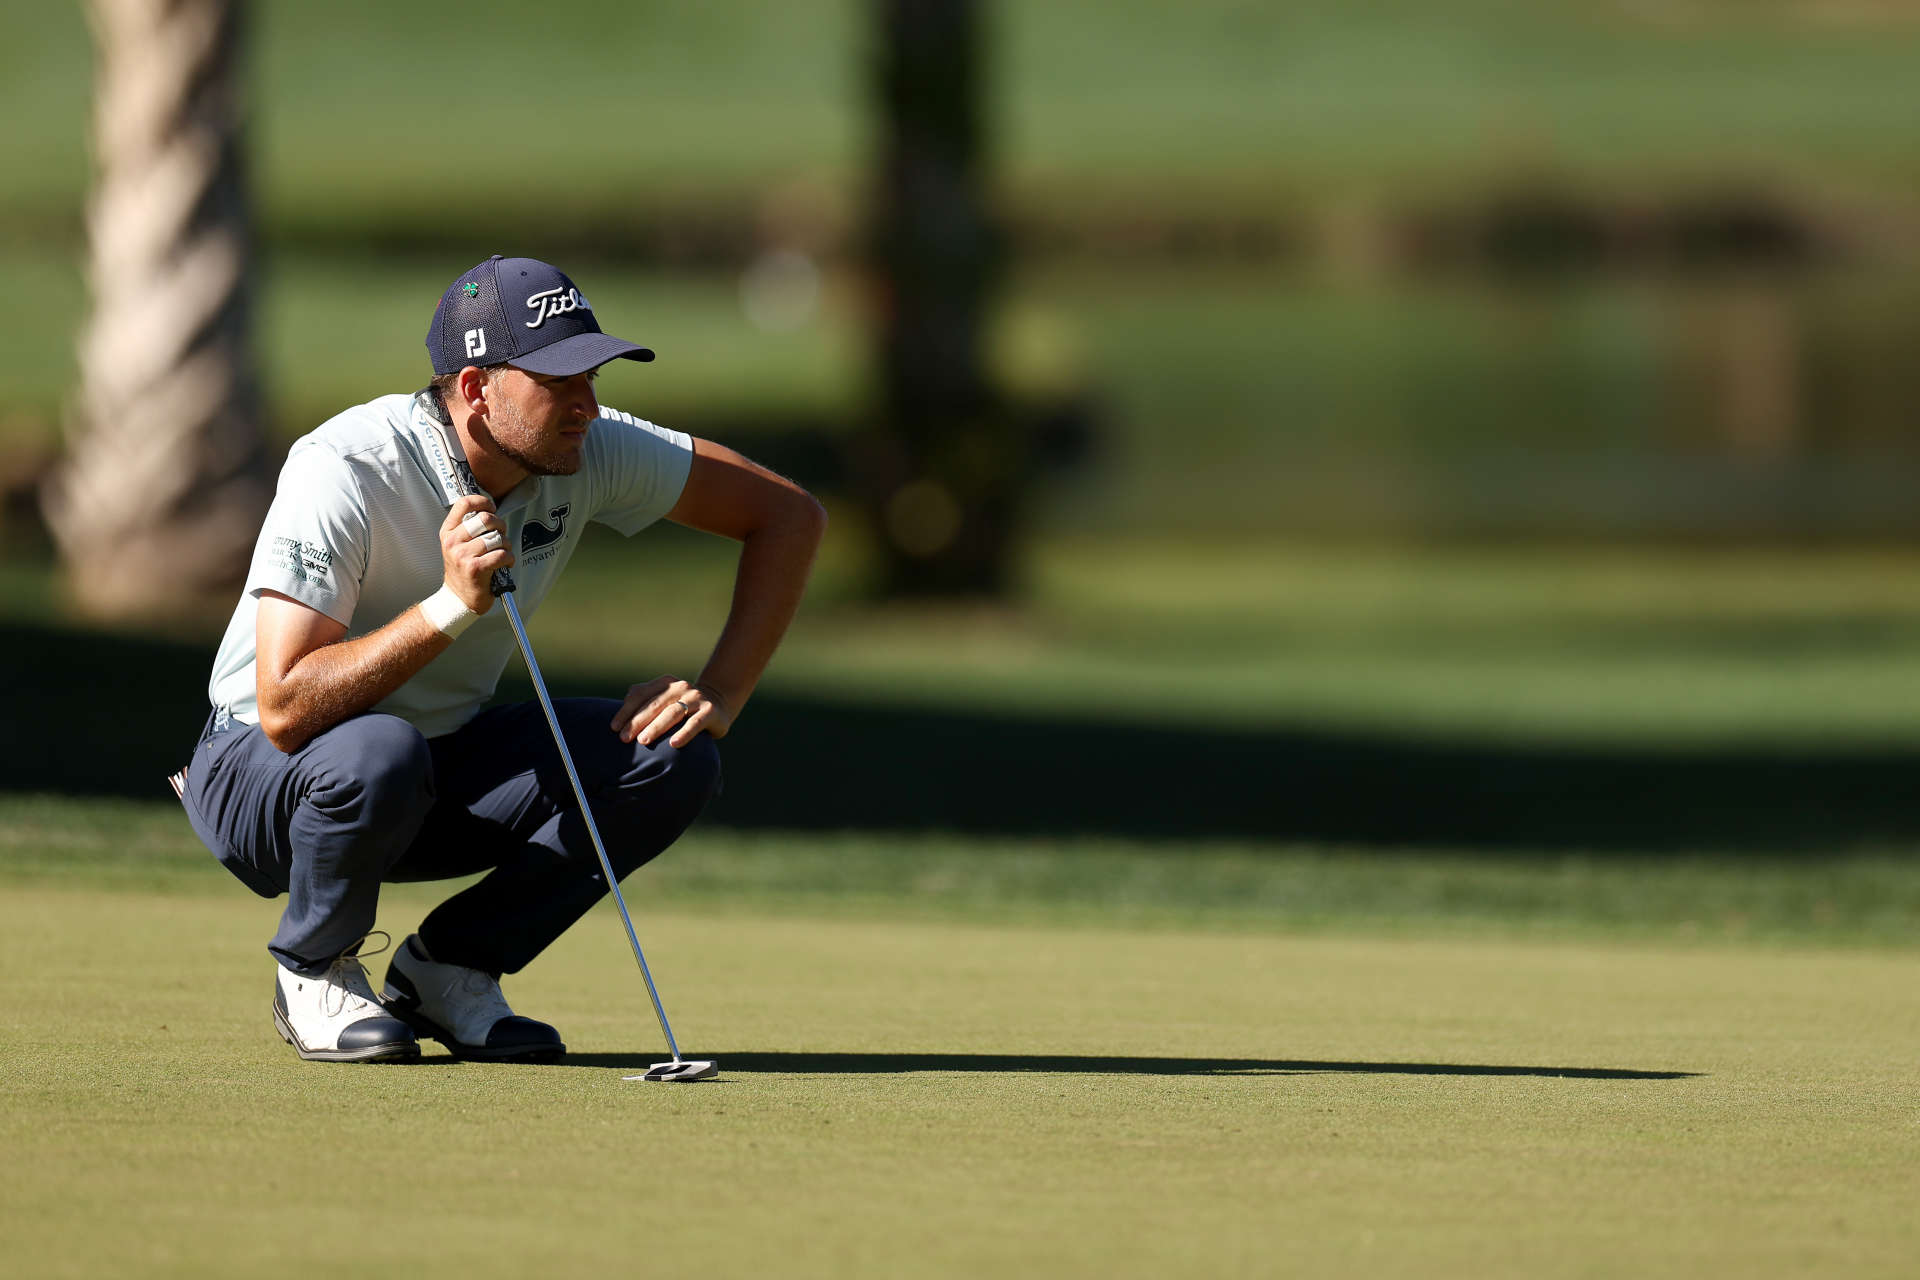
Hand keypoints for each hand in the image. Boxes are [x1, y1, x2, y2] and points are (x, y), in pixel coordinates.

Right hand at [439, 495, 513, 612]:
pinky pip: (501, 554)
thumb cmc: (464, 570)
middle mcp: (452, 541)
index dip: (483, 502)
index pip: (464, 503)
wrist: (458, 598)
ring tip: (503, 553)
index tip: (492, 508)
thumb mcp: (458, 545)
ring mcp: (462, 555)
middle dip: (501, 525)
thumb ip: (470, 528)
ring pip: (496, 538)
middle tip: (502, 536)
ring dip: (506, 545)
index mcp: (448, 532)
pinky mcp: (475, 568)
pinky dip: (509, 558)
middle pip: (485, 519)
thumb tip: (490, 511)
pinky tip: (505, 564)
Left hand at [612, 676, 734, 747]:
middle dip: (637, 721)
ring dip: (656, 727)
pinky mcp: (710, 711)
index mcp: (665, 683)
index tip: (614, 728)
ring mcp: (696, 698)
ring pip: (673, 713)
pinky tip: (673, 744)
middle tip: (625, 738)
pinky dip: (684, 733)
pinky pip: (695, 723)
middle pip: (654, 704)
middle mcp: (680, 687)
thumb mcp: (665, 699)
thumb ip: (645, 702)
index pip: (640, 695)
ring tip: (643, 740)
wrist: (719, 703)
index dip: (626, 711)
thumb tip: (620, 716)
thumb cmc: (683, 706)